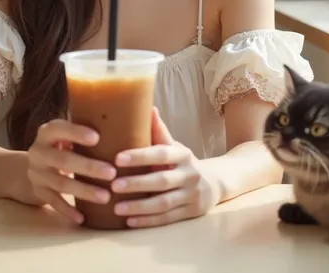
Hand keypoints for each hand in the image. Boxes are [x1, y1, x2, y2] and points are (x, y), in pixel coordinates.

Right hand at [26, 119, 115, 223]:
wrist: (34, 165)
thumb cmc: (62, 144)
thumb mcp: (66, 134)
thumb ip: (84, 131)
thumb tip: (123, 127)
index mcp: (47, 132)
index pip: (59, 129)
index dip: (76, 133)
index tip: (97, 138)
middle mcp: (38, 152)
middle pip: (63, 159)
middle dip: (89, 167)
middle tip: (112, 173)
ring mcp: (36, 173)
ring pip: (61, 184)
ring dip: (84, 191)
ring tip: (106, 197)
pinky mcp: (38, 191)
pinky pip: (54, 202)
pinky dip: (68, 210)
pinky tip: (83, 217)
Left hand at [110, 107, 220, 227]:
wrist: (215, 182)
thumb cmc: (182, 162)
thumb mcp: (174, 146)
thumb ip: (159, 131)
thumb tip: (148, 107)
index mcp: (182, 154)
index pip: (160, 153)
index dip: (140, 156)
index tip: (117, 158)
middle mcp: (189, 174)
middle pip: (162, 180)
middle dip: (137, 183)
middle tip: (113, 185)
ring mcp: (191, 195)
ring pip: (164, 203)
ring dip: (139, 207)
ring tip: (117, 208)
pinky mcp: (190, 213)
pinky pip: (167, 218)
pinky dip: (148, 221)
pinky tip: (130, 221)